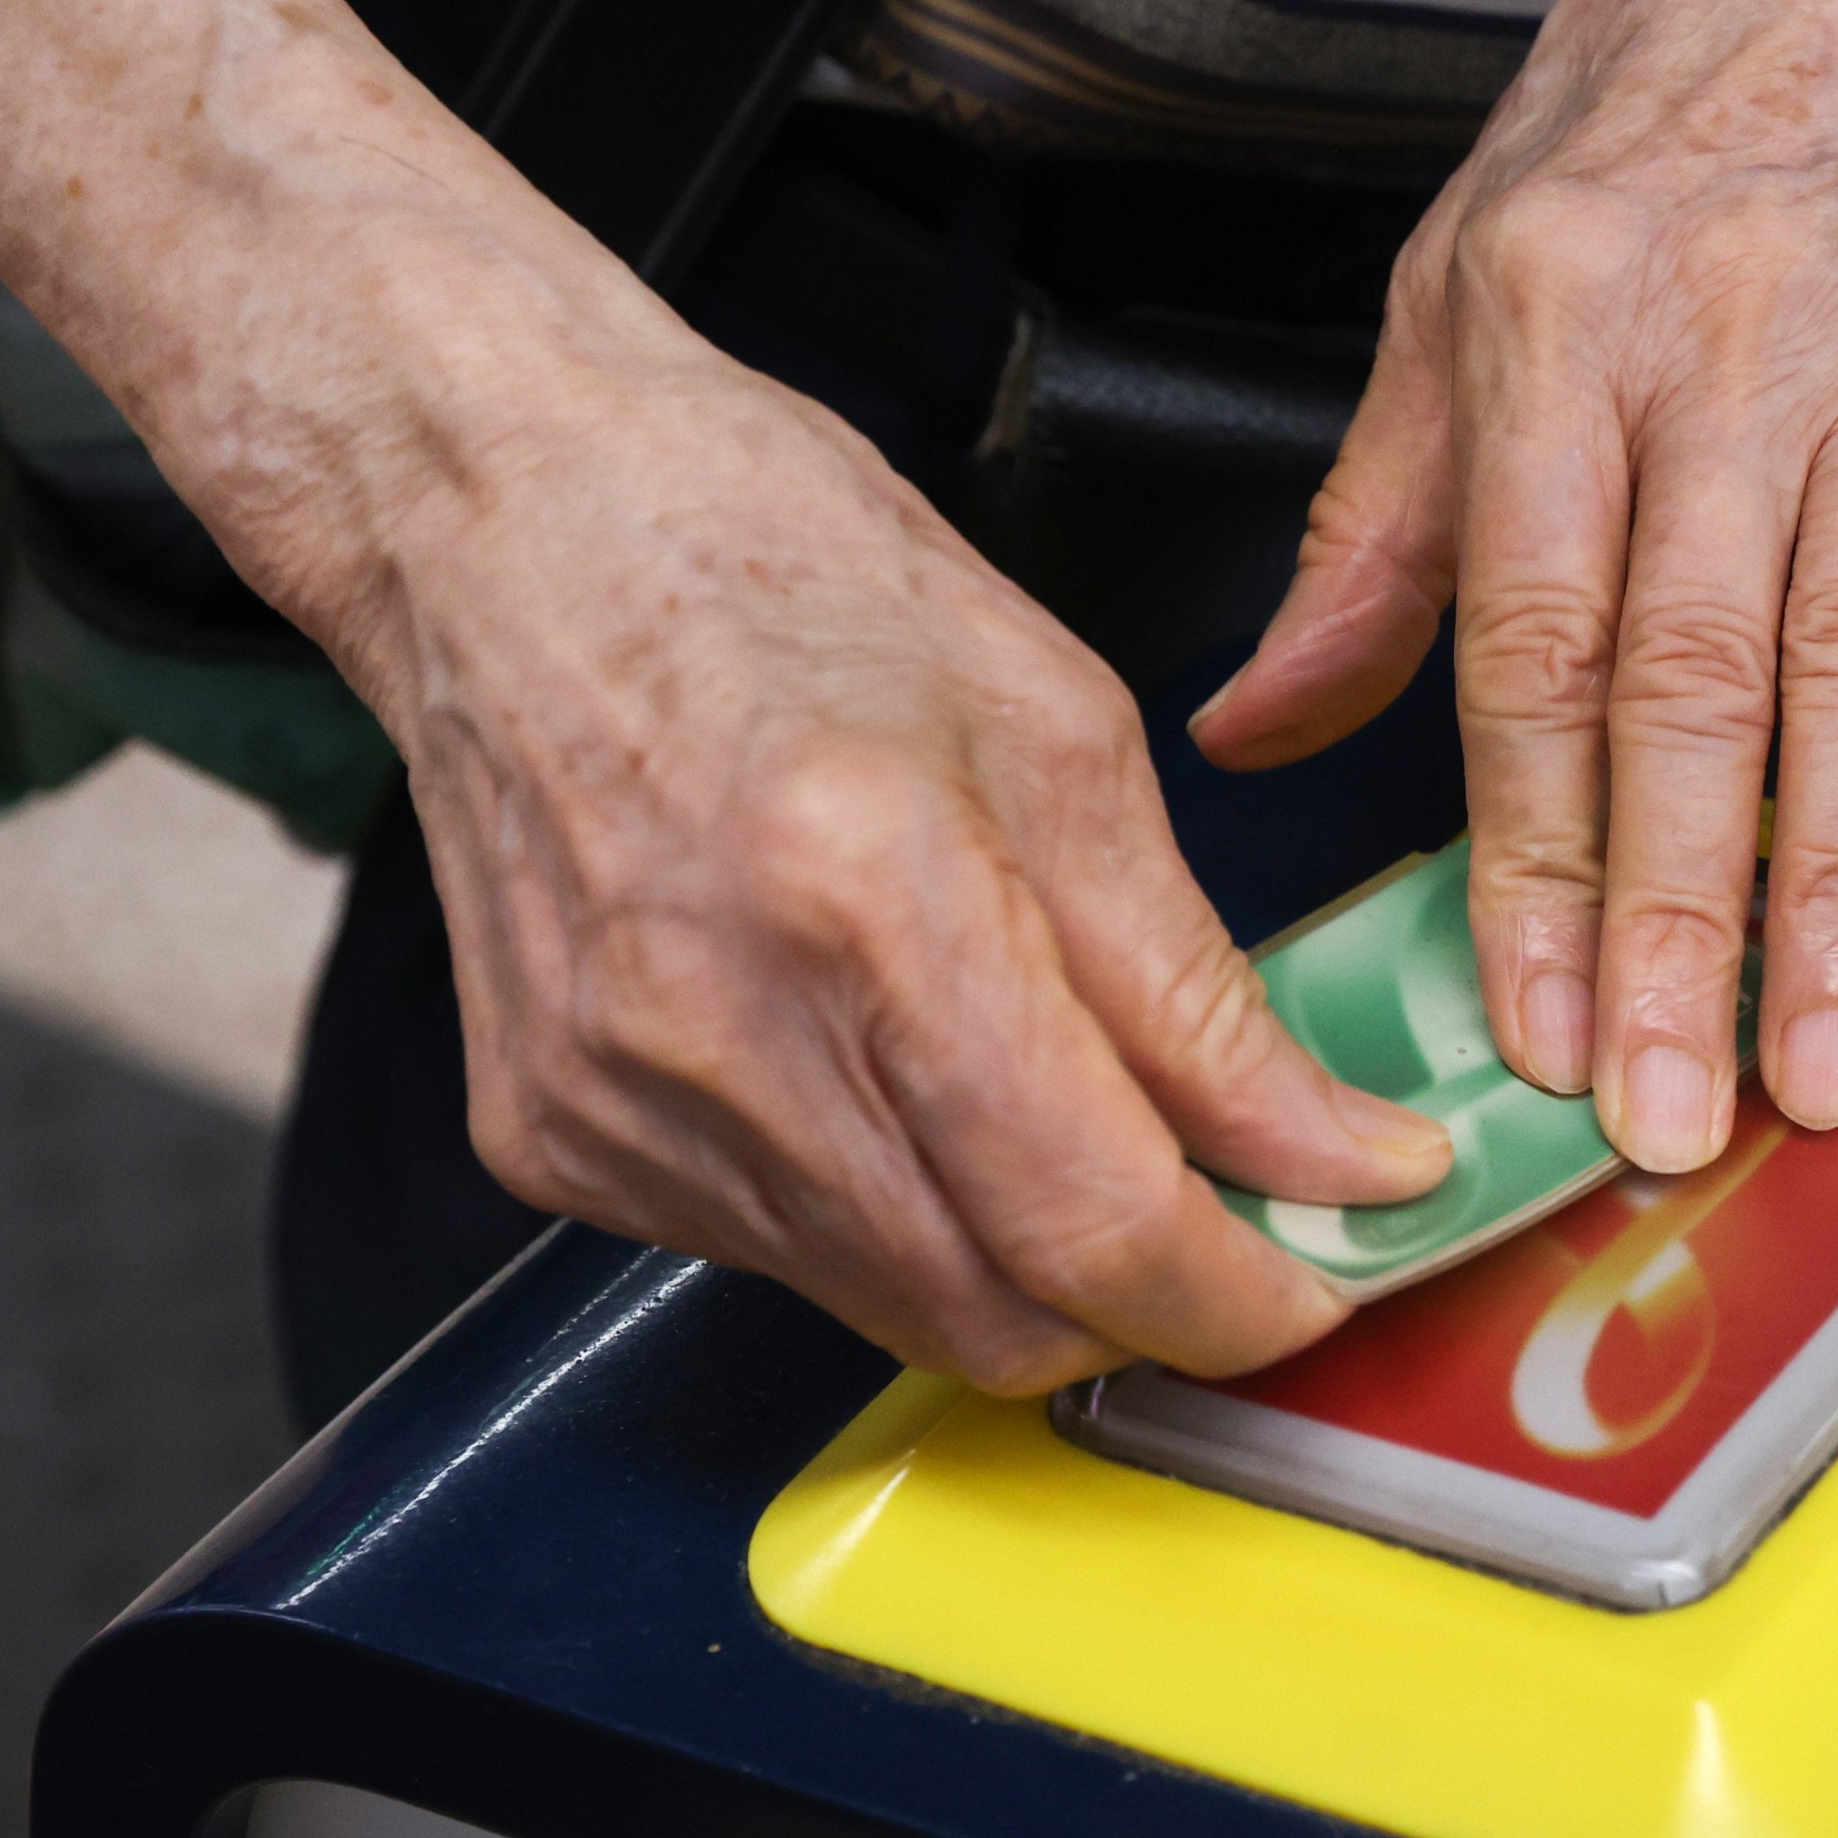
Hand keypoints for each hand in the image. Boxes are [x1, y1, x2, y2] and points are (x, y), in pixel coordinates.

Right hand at [335, 303, 1451, 1392]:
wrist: (503, 521)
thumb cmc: (768, 565)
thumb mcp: (1065, 732)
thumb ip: (1197, 986)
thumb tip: (1332, 1157)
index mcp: (872, 898)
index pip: (1093, 1218)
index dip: (1242, 1293)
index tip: (1334, 1270)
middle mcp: (723, 1033)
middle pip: (1003, 1316)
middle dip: (1157, 1303)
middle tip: (1247, 1225)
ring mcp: (619, 1106)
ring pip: (901, 1309)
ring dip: (1028, 1265)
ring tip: (1081, 1130)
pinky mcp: (554, 1141)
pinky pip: (785, 1256)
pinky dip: (896, 1214)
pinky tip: (902, 1083)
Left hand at [1191, 0, 1837, 1172]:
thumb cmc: (1653, 118)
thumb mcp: (1458, 278)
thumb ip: (1376, 524)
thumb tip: (1254, 725)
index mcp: (1553, 334)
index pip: (1529, 641)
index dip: (1533, 853)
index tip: (1533, 1027)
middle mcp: (1723, 358)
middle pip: (1696, 686)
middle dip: (1680, 923)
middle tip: (1671, 1113)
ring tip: (1822, 1065)